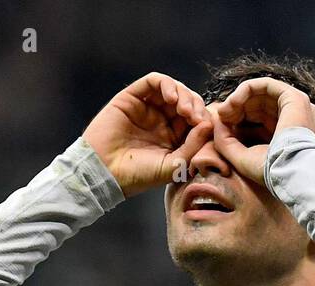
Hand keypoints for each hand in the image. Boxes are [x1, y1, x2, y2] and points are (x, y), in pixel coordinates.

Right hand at [84, 73, 211, 197]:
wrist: (105, 172)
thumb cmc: (138, 175)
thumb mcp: (174, 166)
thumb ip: (194, 145)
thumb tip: (209, 123)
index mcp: (175, 138)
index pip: (197, 120)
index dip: (205, 118)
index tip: (206, 126)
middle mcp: (162, 121)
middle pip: (188, 101)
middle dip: (196, 105)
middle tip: (195, 116)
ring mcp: (148, 108)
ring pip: (174, 89)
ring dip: (184, 94)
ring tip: (184, 108)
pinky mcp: (133, 97)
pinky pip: (154, 81)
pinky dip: (167, 84)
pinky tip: (171, 98)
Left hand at [213, 77, 314, 184]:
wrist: (289, 172)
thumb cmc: (270, 171)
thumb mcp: (242, 158)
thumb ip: (226, 142)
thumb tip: (216, 122)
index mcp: (285, 136)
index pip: (257, 121)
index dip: (237, 120)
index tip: (221, 126)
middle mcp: (292, 120)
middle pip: (258, 106)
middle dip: (236, 109)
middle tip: (221, 116)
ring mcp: (295, 108)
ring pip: (261, 94)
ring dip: (238, 99)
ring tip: (224, 110)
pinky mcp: (293, 97)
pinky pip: (266, 85)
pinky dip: (246, 89)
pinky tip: (233, 101)